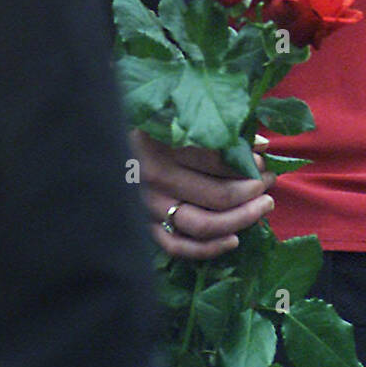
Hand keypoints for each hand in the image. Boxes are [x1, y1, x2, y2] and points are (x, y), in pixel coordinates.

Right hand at [131, 130, 275, 259]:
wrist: (96, 149)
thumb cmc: (140, 127)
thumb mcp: (170, 117)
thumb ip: (213, 129)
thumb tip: (259, 143)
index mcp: (164, 145)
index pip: (218, 160)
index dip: (248, 163)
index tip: (263, 161)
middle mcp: (157, 179)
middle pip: (218, 196)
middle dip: (253, 191)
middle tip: (269, 183)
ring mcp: (149, 207)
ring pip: (203, 225)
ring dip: (241, 219)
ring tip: (263, 208)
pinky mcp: (144, 227)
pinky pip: (179, 246)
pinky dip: (208, 249)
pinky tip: (233, 240)